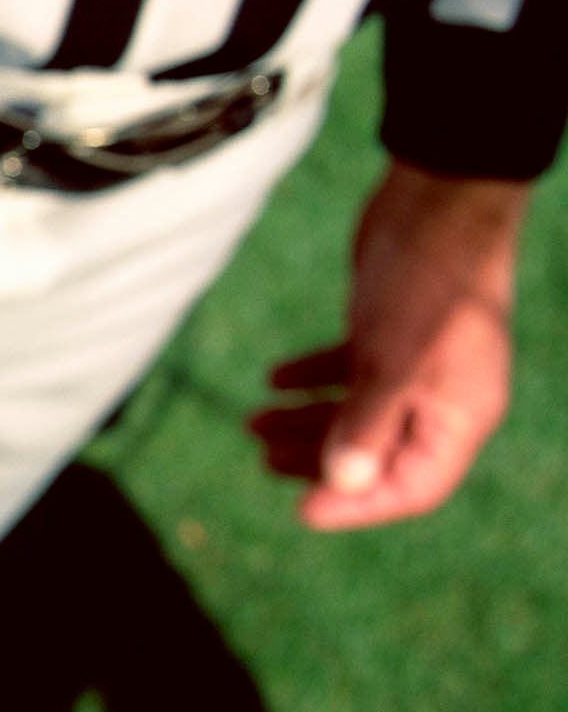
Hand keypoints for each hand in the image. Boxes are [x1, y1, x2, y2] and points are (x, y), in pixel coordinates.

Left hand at [249, 161, 527, 530]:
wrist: (437, 199)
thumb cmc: (429, 277)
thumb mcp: (395, 354)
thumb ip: (370, 419)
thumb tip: (342, 480)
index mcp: (461, 415)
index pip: (413, 486)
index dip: (357, 505)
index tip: (301, 511)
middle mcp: (443, 398)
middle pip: (378, 455)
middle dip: (319, 463)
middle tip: (261, 462)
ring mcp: (416, 366)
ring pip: (356, 414)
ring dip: (305, 422)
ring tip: (250, 425)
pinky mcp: (389, 334)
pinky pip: (349, 373)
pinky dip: (310, 378)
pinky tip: (270, 378)